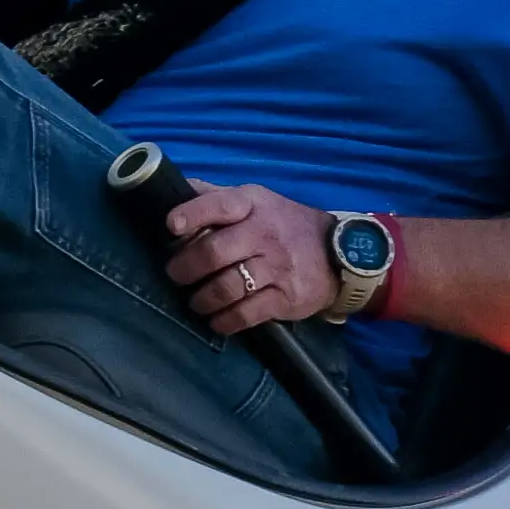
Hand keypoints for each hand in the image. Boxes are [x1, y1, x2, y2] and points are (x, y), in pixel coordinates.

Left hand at [158, 178, 379, 337]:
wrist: (339, 253)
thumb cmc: (284, 225)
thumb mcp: (256, 201)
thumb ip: (216, 196)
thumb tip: (174, 187)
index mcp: (252, 205)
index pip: (219, 204)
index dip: (192, 214)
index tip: (171, 226)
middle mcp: (264, 234)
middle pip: (214, 252)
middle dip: (185, 268)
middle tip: (175, 275)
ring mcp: (276, 268)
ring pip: (226, 287)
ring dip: (202, 299)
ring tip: (196, 301)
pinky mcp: (285, 298)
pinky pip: (246, 314)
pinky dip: (224, 321)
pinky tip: (216, 320)